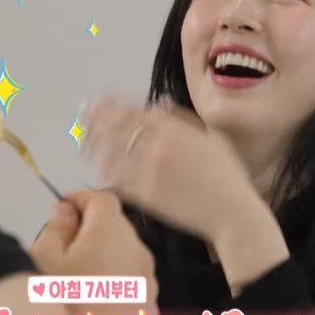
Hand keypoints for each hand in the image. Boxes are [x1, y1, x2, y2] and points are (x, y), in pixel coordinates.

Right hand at [31, 190, 159, 314]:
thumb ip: (57, 226)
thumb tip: (67, 211)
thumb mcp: (42, 259)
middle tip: (62, 247)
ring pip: (126, 257)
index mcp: (111, 232)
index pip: (102, 198)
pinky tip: (92, 305)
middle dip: (91, 230)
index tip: (62, 207)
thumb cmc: (58, 308)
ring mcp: (148, 283)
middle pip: (116, 227)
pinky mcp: (151, 310)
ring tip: (74, 283)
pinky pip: (133, 286)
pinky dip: (116, 285)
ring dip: (105, 259)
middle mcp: (138, 252)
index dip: (81, 198)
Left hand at [80, 97, 258, 243]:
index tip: (97, 103)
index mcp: (175, 128)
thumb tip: (162, 105)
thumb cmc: (226, 178)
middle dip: (94, 123)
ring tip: (86, 147)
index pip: (131, 109)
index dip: (109, 105)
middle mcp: (159, 145)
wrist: (231, 212)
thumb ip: (184, 120)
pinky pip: (118, 179)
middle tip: (82, 123)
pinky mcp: (146, 194)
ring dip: (94, 147)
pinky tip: (101, 171)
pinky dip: (106, 173)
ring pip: (111, 153)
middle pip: (115, 128)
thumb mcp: (212, 138)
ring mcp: (151, 170)